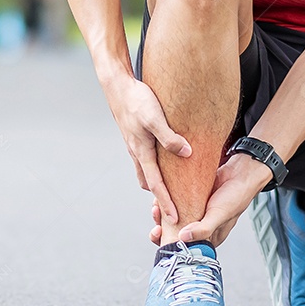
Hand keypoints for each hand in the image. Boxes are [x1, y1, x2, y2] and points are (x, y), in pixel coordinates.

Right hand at [105, 75, 191, 224]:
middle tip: (175, 210)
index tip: (174, 218)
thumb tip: (186, 153)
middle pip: (150, 183)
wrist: (117, 87)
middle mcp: (137, 153)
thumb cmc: (136, 100)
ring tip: (173, 191)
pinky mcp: (137, 139)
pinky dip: (155, 169)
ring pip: (147, 173)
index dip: (166, 202)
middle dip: (161, 198)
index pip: (156, 185)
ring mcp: (136, 146)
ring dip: (157, 183)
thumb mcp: (155, 117)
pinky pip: (146, 161)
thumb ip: (169, 137)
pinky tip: (167, 164)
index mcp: (142, 152)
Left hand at [149, 154, 273, 246]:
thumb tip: (182, 238)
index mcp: (209, 237)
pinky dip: (166, 200)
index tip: (159, 237)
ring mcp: (195, 211)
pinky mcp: (191, 198)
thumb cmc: (236, 196)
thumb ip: (203, 229)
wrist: (241, 170)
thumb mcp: (219, 215)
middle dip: (162, 231)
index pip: (187, 248)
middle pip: (176, 234)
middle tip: (156, 226)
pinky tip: (159, 197)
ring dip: (162, 215)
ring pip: (173, 217)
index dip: (171, 245)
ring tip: (156, 208)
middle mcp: (201, 226)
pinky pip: (175, 202)